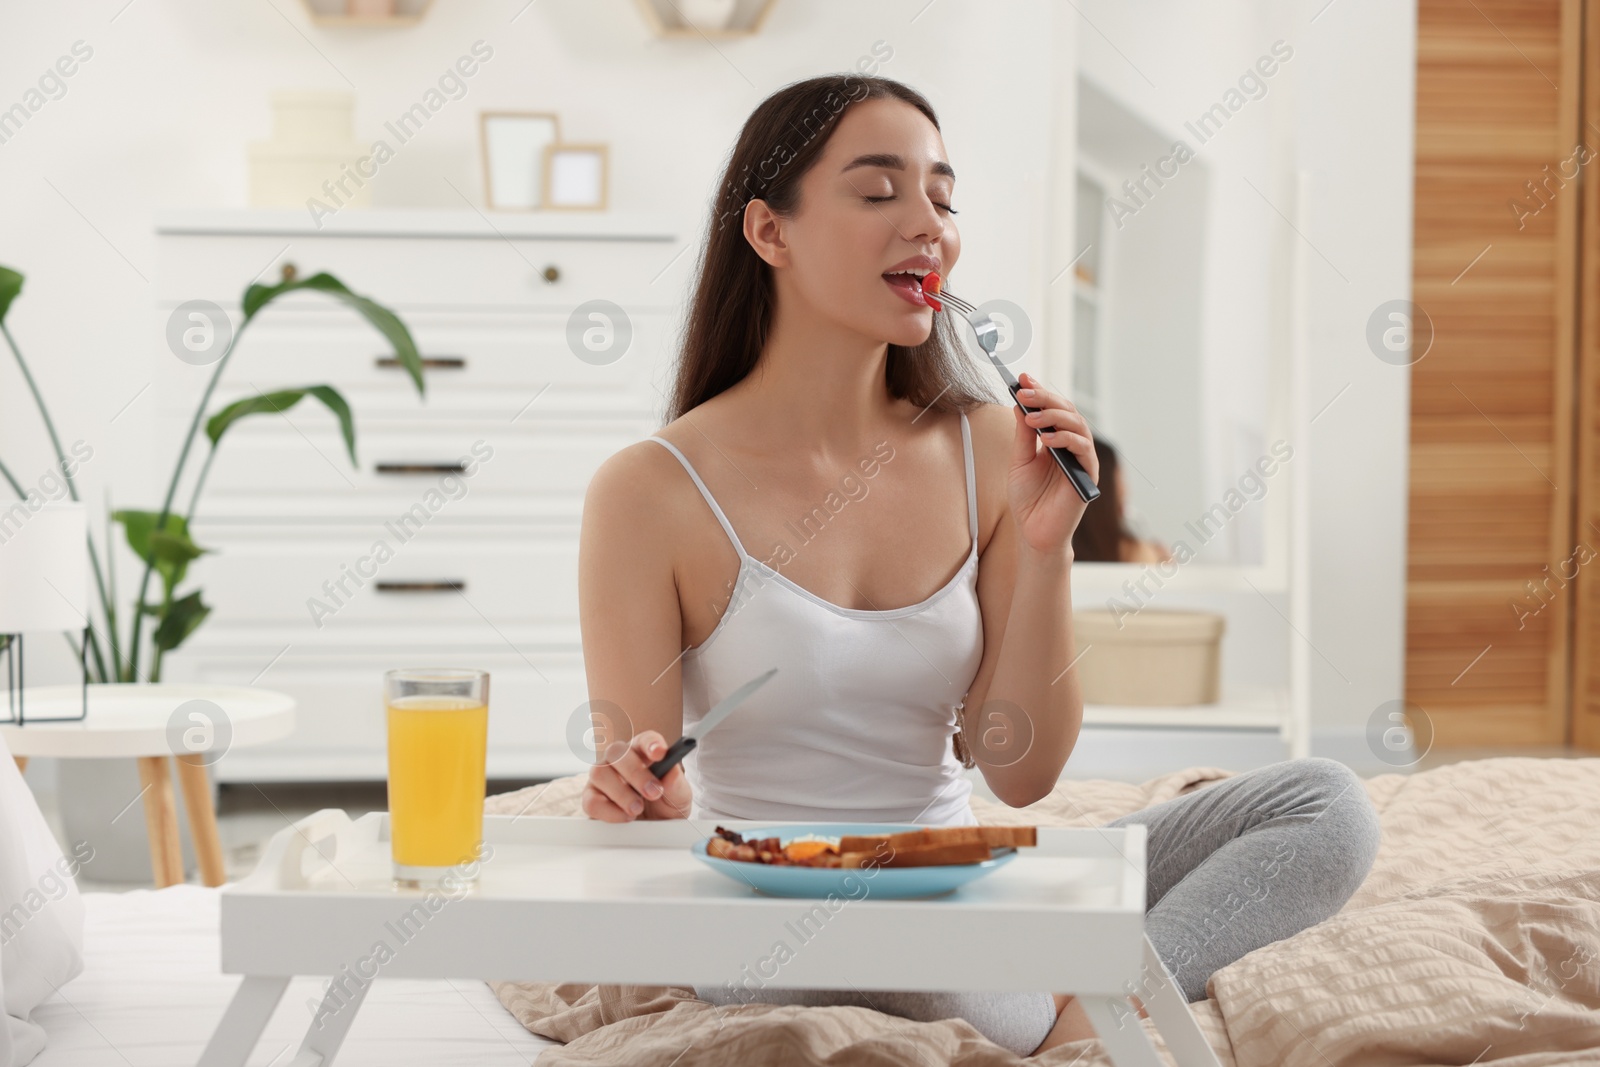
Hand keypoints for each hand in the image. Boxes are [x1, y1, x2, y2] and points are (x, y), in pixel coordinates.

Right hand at [581, 730, 692, 821]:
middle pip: (616, 751)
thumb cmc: (665, 806)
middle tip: (653, 792)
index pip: (644, 739)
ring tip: (638, 809)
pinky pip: (591, 801)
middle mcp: (618, 760)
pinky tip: (625, 817)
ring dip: (621, 793)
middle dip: (635, 772)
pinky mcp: (591, 799)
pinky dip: (610, 812)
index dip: (651, 743)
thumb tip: (671, 773)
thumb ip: (676, 784)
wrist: (654, 830)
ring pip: (599, 772)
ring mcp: (602, 778)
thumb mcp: (679, 797)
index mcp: (643, 752)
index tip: (660, 753)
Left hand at [1008, 372, 1098, 555]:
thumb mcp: (1019, 461)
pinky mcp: (1088, 475)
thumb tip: (1020, 404)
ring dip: (1054, 417)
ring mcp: (1082, 459)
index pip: (1053, 410)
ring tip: (1032, 417)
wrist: (1033, 533)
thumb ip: (1023, 435)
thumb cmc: (1027, 499)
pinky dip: (1066, 440)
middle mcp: (1072, 446)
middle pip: (1068, 412)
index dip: (1041, 393)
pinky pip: (1083, 449)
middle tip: (1025, 393)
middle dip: (1046, 399)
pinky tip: (1047, 439)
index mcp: (1056, 441)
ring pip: (1078, 426)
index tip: (1023, 379)